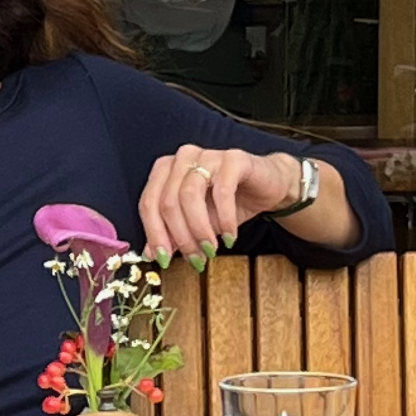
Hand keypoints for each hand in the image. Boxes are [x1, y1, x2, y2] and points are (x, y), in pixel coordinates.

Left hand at [139, 143, 305, 263]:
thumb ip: (172, 235)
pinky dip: (224, 219)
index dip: (154, 235)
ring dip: (199, 229)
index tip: (164, 260)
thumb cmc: (228, 203)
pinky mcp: (233, 159)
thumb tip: (151, 254)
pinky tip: (230, 236)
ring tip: (211, 249)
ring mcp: (207, 155)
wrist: (266, 186)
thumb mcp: (196, 223)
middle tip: (195, 258)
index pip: (148, 203)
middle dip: (180, 237)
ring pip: (189, 195)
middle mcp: (183, 158)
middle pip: (167, 202)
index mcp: (166, 170)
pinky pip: (222, 191)